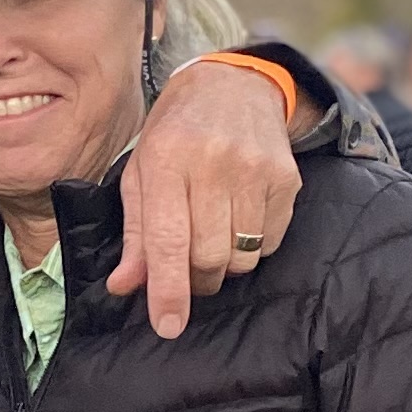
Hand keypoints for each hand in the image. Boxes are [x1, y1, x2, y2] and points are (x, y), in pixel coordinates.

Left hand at [110, 59, 296, 337]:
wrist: (232, 86)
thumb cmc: (175, 135)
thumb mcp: (141, 174)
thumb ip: (135, 234)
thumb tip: (125, 286)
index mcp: (167, 159)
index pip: (168, 239)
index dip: (168, 290)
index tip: (167, 325)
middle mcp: (214, 161)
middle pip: (208, 256)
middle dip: (195, 279)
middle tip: (187, 270)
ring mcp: (256, 169)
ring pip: (241, 256)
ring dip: (223, 266)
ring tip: (211, 240)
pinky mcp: (286, 178)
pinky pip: (269, 243)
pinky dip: (251, 248)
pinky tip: (238, 220)